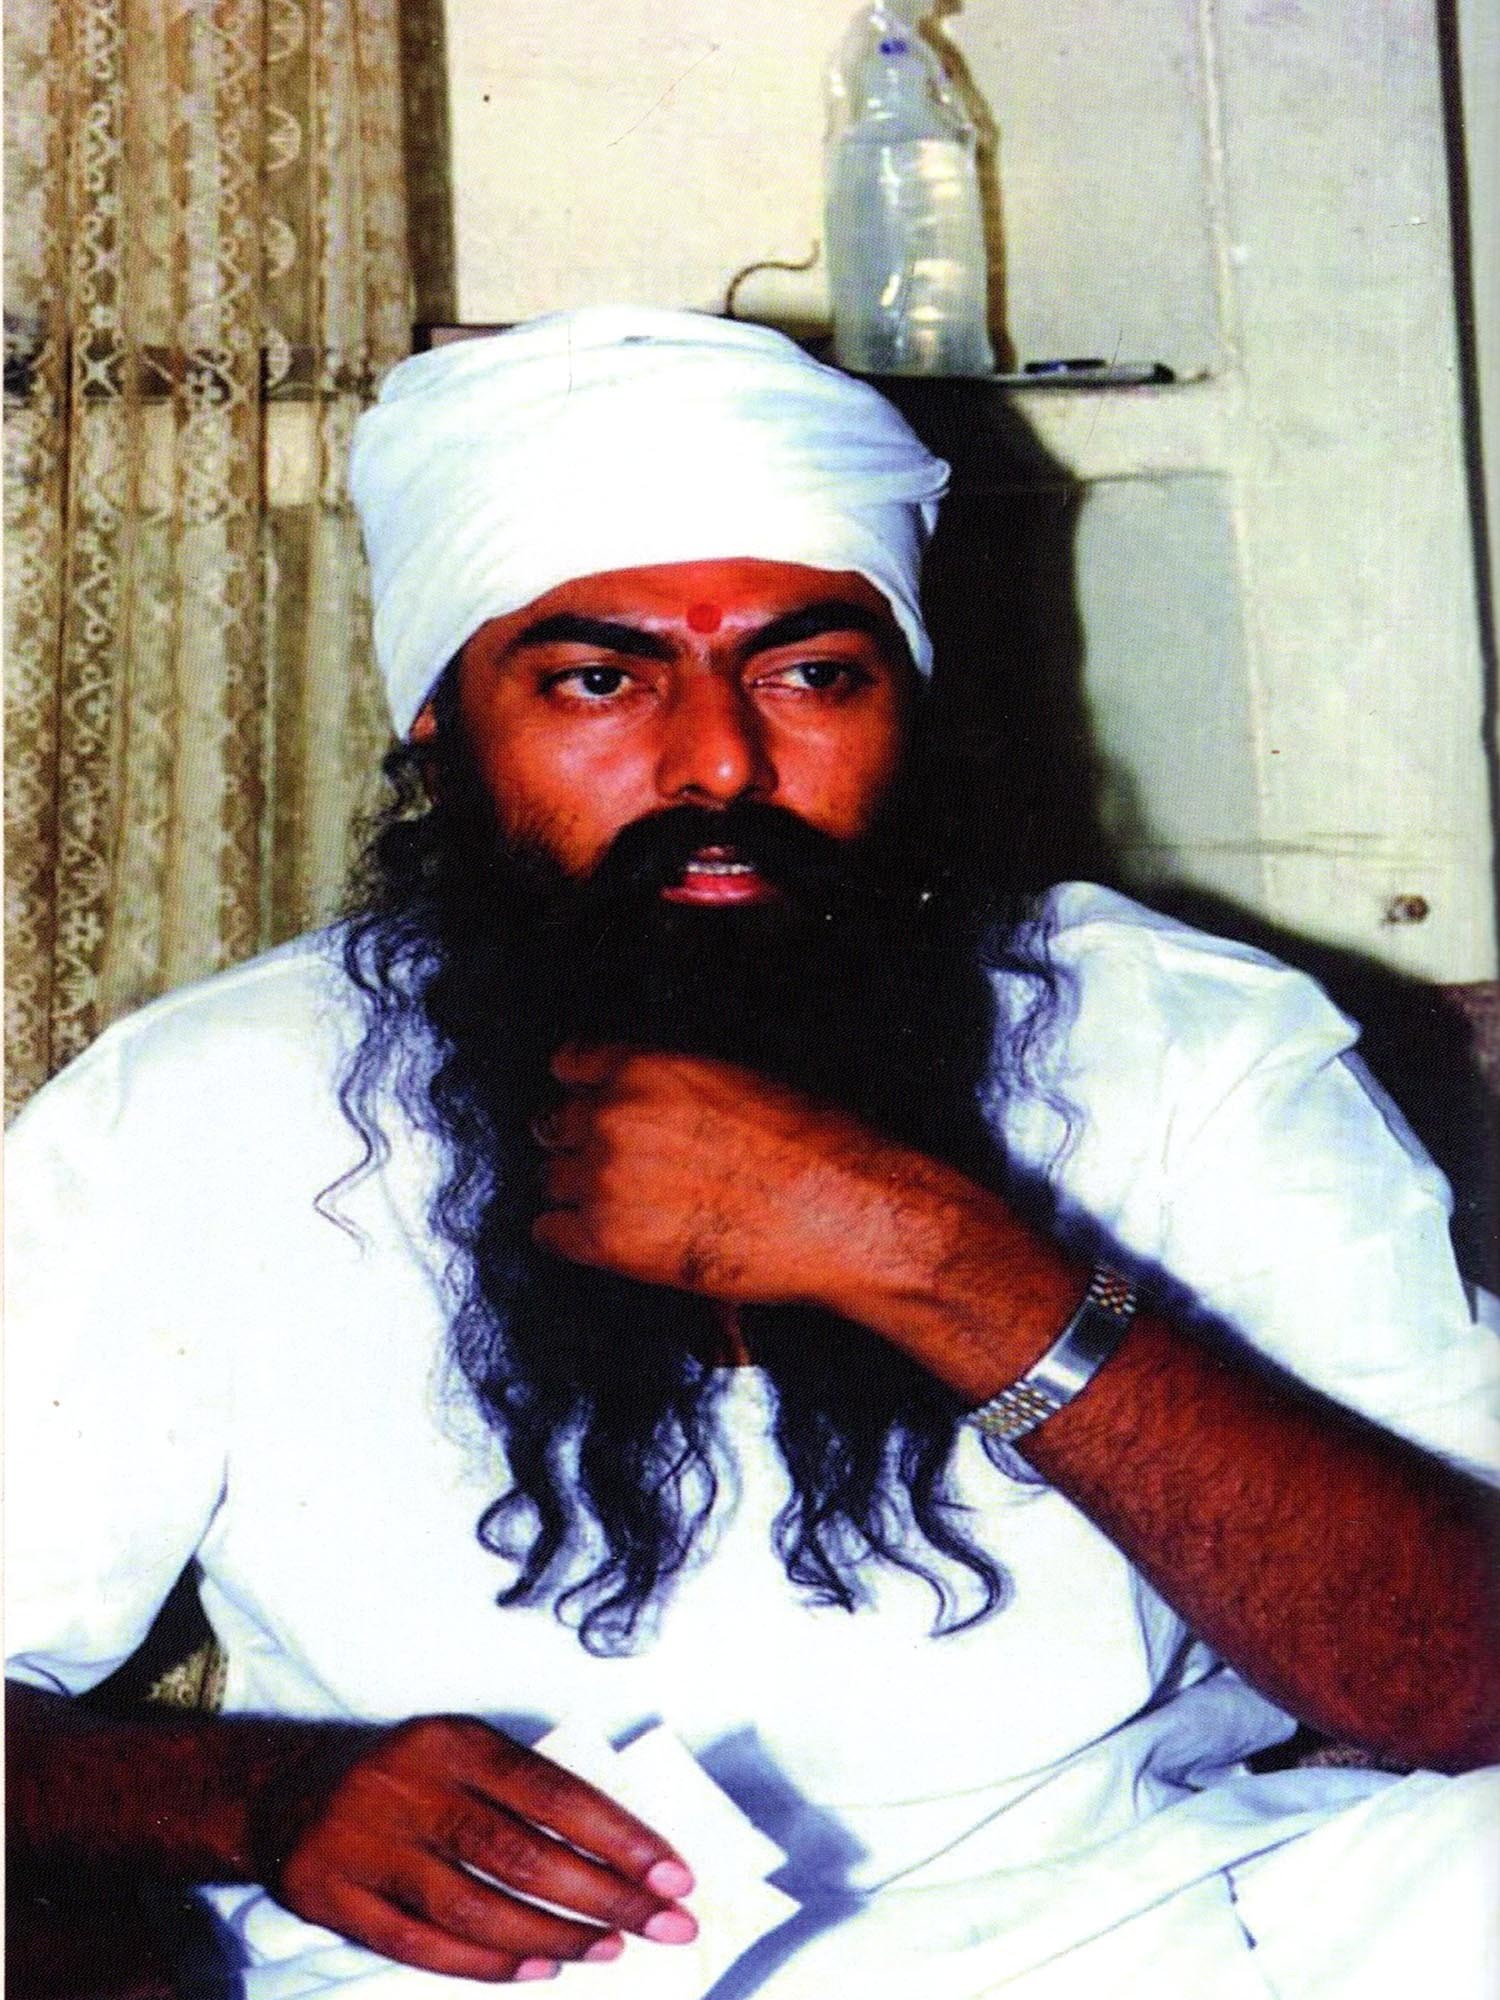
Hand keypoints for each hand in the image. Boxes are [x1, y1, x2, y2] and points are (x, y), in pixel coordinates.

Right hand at [254, 1715, 697, 1981]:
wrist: (286, 1792)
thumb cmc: (406, 1774)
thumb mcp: (461, 1751)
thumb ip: (523, 1789)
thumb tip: (618, 1851)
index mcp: (453, 1741)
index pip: (551, 1791)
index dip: (618, 1837)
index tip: (674, 1875)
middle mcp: (410, 1787)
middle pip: (521, 1853)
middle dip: (605, 1895)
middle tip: (666, 1925)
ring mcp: (367, 1845)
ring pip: (475, 1905)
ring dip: (554, 1934)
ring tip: (611, 1949)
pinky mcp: (335, 1898)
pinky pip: (421, 1943)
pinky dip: (486, 1962)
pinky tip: (539, 1968)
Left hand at [530, 1042, 933, 1308]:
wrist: (836, 1213)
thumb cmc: (808, 1147)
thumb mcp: (735, 1082)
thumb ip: (672, 1087)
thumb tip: (648, 1105)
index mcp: (644, 1069)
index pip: (572, 1064)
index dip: (585, 1088)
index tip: (589, 1102)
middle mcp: (612, 1117)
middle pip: (556, 1125)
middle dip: (582, 1142)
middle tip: (619, 1166)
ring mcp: (603, 1179)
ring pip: (552, 1179)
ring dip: (579, 1190)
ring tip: (624, 1207)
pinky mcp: (606, 1240)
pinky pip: (550, 1232)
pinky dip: (570, 1235)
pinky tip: (603, 1237)